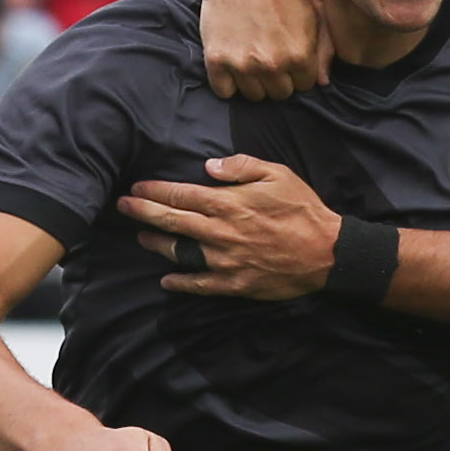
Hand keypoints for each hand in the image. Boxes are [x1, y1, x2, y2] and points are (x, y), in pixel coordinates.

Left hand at [117, 155, 340, 298]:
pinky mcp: (233, 284)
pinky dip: (180, 283)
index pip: (180, 194)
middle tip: (122, 206)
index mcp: (228, 203)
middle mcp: (220, 232)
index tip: (137, 188)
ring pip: (179, 252)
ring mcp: (224, 260)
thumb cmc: (303, 210)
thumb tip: (208, 166)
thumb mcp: (278, 174)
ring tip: (141, 236)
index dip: (155, 191)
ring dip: (156, 243)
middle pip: (171, 220)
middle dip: (143, 211)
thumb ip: (241, 166)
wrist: (327, 253)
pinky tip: (166, 280)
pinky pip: (199, 285)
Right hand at [200, 0, 332, 100]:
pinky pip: (225, 92)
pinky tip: (233, 61)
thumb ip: (326, 46)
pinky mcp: (216, 61)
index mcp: (300, 54)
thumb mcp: (314, 9)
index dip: (298, 70)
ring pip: (254, 96)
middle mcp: (272, 64)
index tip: (288, 54)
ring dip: (254, 81)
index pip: (304, 85)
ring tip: (252, 56)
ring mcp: (243, 65)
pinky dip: (227, 82)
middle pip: (280, 94)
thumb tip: (323, 82)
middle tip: (269, 53)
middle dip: (278, 77)